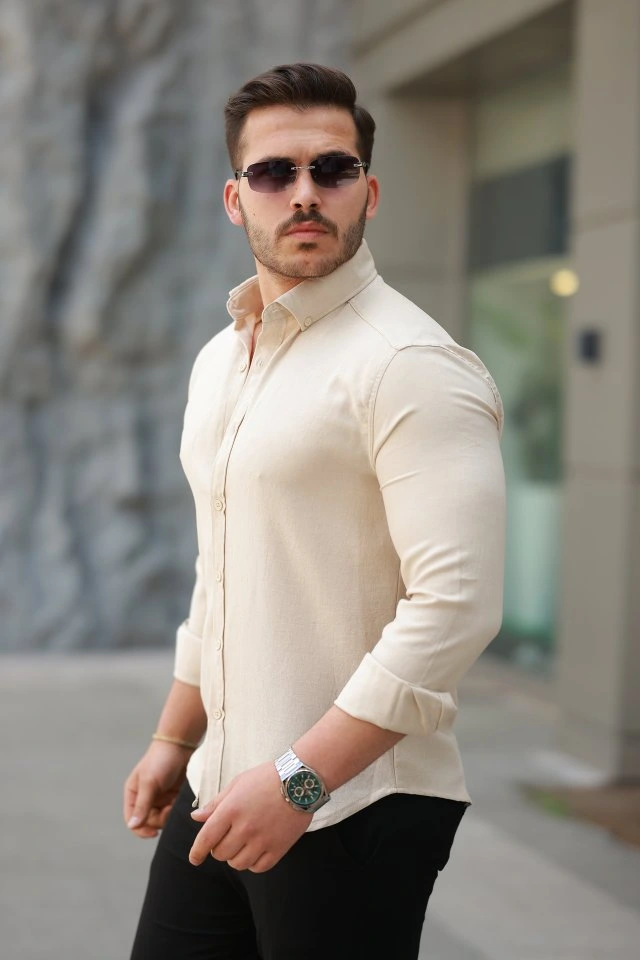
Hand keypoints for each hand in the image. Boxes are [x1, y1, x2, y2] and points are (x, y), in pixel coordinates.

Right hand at [124, 741, 191, 837]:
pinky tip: (182, 800)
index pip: (132, 820)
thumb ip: (142, 805)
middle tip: (170, 809)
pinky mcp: (174, 797)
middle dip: (160, 820)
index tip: (154, 833)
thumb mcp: (150, 782)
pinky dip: (178, 809)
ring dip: (170, 815)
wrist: (182, 745)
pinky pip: (175, 811)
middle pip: (150, 822)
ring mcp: (160, 798)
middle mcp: (146, 799)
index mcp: (134, 795)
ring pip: (163, 818)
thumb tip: (132, 826)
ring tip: (175, 803)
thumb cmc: (161, 760)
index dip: (141, 830)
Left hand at [189, 761, 311, 872]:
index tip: (194, 859)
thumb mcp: (238, 784)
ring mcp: (262, 840)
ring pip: (238, 864)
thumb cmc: (266, 778)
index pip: (206, 839)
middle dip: (218, 849)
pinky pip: (258, 868)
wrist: (300, 779)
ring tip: (242, 844)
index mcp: (231, 809)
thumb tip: (196, 818)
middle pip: (220, 854)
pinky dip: (253, 863)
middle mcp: (245, 827)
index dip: (196, 852)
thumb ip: (216, 803)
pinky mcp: (279, 848)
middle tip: (227, 838)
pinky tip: (255, 850)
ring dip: (235, 857)